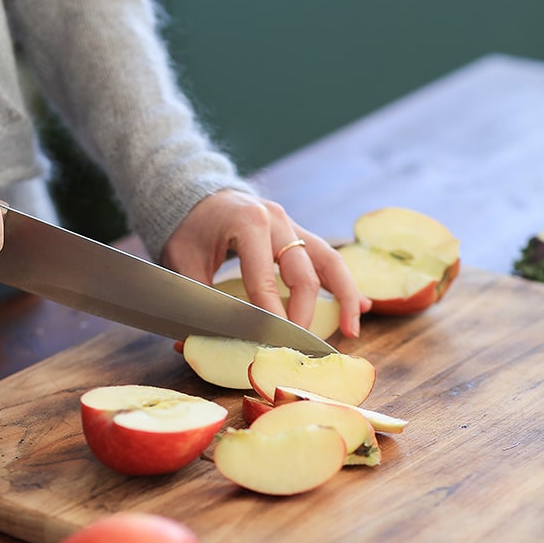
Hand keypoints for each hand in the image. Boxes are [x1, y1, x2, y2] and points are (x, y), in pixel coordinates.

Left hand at [161, 189, 370, 337]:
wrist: (197, 194)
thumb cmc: (188, 228)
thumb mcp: (181, 262)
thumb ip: (193, 299)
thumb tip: (189, 344)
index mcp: (248, 223)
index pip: (264, 279)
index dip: (270, 316)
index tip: (272, 346)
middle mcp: (278, 221)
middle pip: (303, 274)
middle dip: (303, 316)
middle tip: (296, 348)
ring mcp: (294, 226)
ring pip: (331, 262)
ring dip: (345, 298)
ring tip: (352, 332)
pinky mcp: (301, 235)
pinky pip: (329, 260)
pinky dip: (345, 286)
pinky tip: (362, 308)